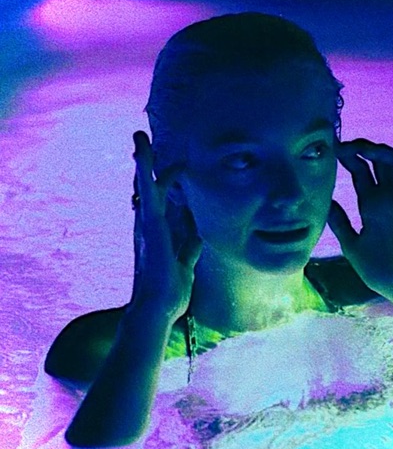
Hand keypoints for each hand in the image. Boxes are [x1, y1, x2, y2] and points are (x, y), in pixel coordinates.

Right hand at [130, 131, 201, 318]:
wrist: (159, 308)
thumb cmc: (169, 290)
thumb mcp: (184, 264)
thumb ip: (189, 247)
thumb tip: (197, 232)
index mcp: (156, 233)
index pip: (159, 200)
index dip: (165, 182)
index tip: (176, 166)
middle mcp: (148, 225)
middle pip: (146, 189)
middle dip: (145, 166)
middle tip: (141, 143)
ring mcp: (147, 226)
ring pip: (143, 186)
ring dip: (143, 162)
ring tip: (139, 139)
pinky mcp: (151, 228)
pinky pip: (147, 195)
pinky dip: (145, 175)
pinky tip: (143, 156)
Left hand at [327, 138, 392, 299]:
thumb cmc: (378, 270)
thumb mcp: (351, 244)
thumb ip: (340, 223)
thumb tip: (323, 203)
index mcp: (369, 205)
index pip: (360, 171)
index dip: (348, 157)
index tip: (333, 148)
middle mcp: (387, 199)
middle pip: (378, 162)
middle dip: (363, 148)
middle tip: (345, 144)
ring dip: (387, 153)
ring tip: (368, 149)